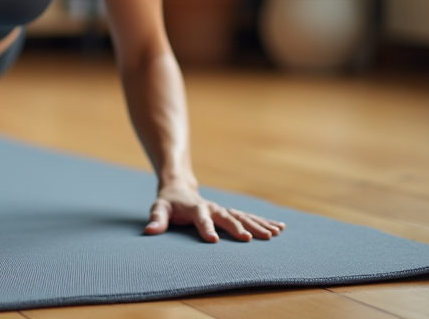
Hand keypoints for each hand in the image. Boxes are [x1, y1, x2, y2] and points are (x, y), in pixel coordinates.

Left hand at [144, 181, 285, 242]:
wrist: (179, 187)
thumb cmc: (168, 202)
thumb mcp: (159, 208)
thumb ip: (156, 219)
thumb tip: (149, 232)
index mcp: (195, 208)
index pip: (201, 218)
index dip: (206, 228)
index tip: (213, 240)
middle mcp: (212, 207)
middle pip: (227, 216)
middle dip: (238, 227)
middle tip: (250, 239)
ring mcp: (222, 209)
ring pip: (242, 216)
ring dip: (258, 224)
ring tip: (274, 233)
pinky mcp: (229, 212)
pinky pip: (248, 217)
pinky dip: (263, 222)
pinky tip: (279, 228)